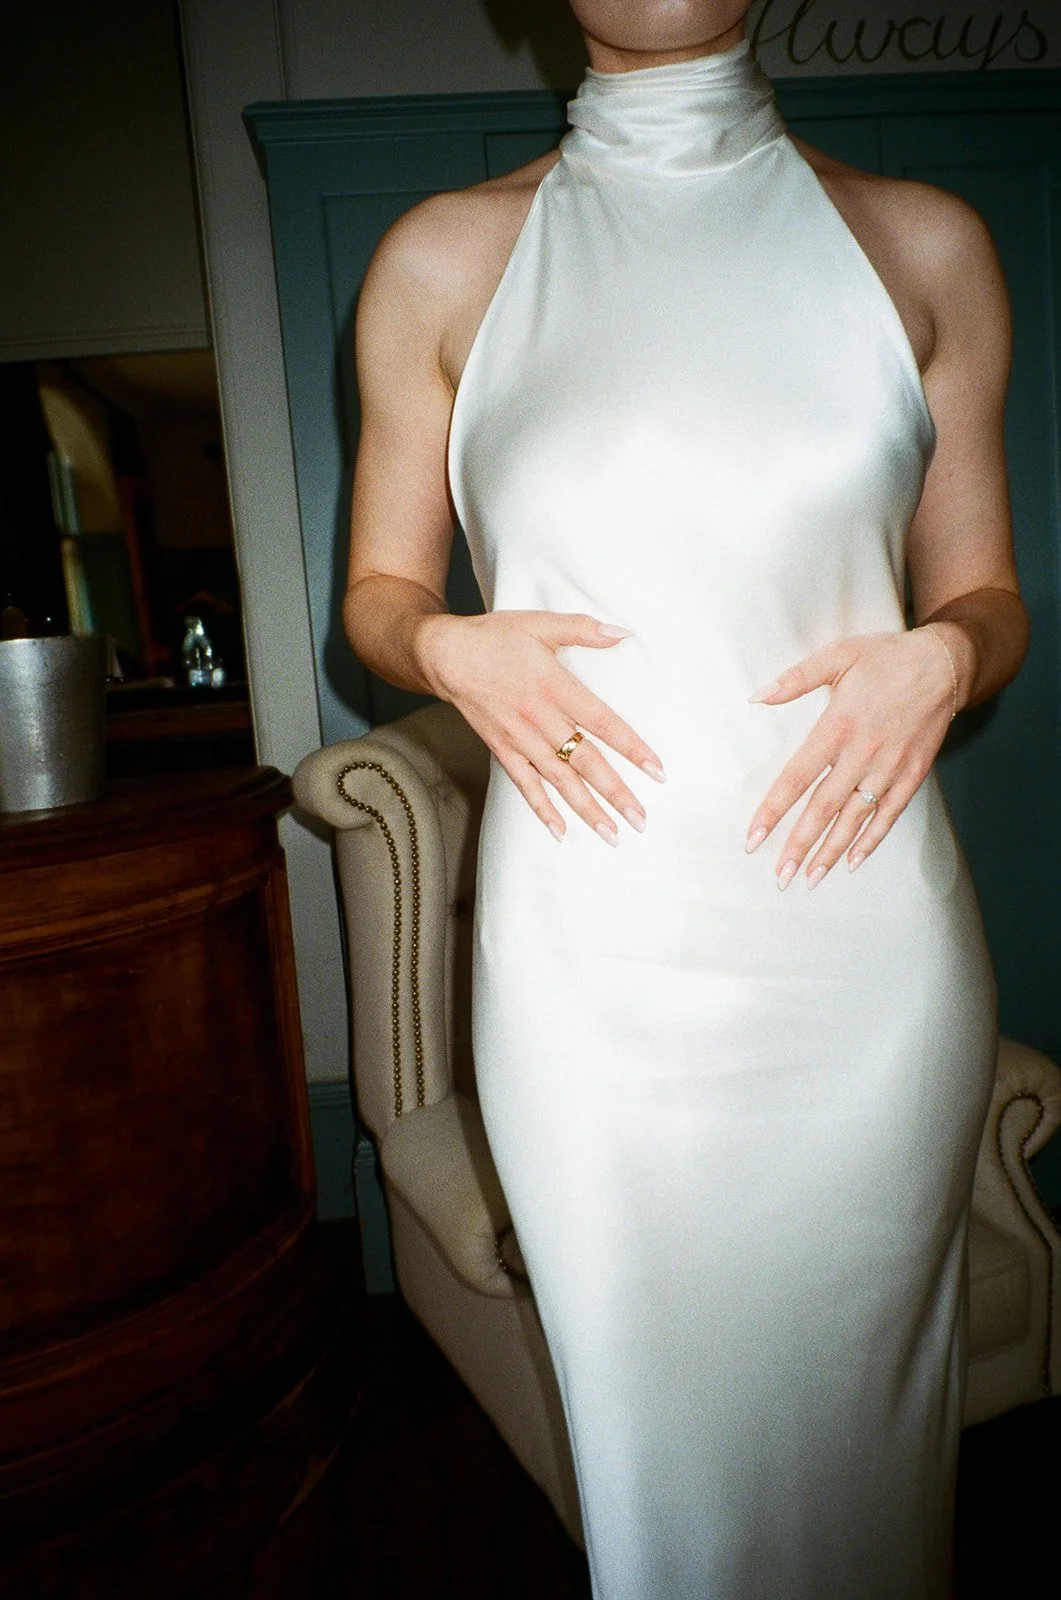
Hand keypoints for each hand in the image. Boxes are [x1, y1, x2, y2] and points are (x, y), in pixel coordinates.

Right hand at [416, 610, 665, 842]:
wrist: (445, 656)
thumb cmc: (495, 637)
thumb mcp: (540, 623)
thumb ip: (583, 629)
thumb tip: (623, 633)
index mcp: (554, 686)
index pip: (602, 723)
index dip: (631, 748)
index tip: (657, 771)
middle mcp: (539, 718)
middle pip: (585, 762)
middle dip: (615, 793)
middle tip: (640, 820)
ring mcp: (519, 738)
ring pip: (559, 780)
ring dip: (586, 810)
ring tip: (611, 835)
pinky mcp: (502, 750)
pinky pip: (524, 785)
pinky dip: (542, 809)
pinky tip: (560, 832)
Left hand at [745, 628, 959, 887]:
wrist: (944, 663)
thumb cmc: (885, 658)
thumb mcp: (837, 656)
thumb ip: (795, 679)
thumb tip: (755, 697)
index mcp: (838, 725)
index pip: (797, 778)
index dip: (773, 811)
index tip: (753, 838)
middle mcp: (863, 752)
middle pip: (824, 808)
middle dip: (799, 845)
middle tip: (779, 877)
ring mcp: (890, 767)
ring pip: (855, 819)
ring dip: (831, 852)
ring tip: (809, 879)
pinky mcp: (914, 773)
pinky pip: (890, 814)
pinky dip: (871, 840)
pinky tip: (851, 861)